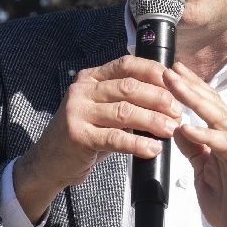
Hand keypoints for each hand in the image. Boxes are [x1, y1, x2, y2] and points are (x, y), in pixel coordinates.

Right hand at [12, 55, 183, 221]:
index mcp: (89, 78)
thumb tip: (168, 96)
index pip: (126, 65)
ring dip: (153, 121)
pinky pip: (115, 138)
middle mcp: (82, 90)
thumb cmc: (84, 135)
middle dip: (158, 98)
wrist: (49, 162)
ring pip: (124, 112)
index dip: (153, 71)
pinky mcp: (78, 136)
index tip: (174, 81)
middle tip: (178, 111)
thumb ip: (125, 99)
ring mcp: (77, 112)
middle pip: (128, 87)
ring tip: (171, 129)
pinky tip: (153, 149)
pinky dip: (137, 144)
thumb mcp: (101, 110)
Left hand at [165, 62, 226, 226]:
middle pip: (213, 104)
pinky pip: (223, 144)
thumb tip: (177, 127)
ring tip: (174, 86)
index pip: (209, 105)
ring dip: (195, 100)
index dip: (191, 87)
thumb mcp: (203, 171)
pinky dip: (205, 134)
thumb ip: (193, 149)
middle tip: (168, 69)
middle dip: (189, 85)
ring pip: (218, 117)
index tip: (170, 72)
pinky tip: (186, 127)